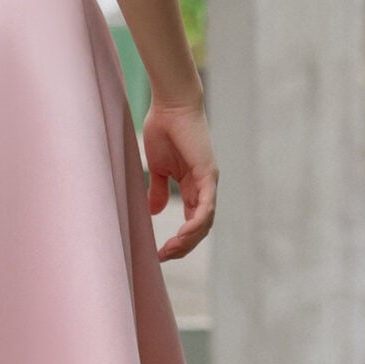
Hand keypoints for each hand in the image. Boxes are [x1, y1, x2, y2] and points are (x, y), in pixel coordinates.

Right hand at [142, 97, 217, 259]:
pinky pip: (206, 207)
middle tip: (163, 257)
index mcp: (193, 186)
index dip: (178, 240)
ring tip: (169, 251)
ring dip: (188, 241)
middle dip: (182, 247)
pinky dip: (196, 224)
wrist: (171, 106)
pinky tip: (182, 236)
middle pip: (200, 228)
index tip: (159, 253)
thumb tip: (155, 212)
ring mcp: (209, 182)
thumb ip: (158, 189)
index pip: (192, 222)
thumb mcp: (158, 167)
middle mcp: (205, 187)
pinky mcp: (208, 175)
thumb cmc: (164, 129)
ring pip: (205, 223)